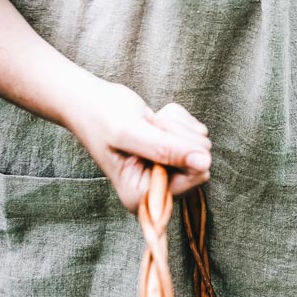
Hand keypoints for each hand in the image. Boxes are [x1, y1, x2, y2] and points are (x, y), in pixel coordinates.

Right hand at [65, 78, 211, 212]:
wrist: (90, 101)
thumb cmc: (101, 117)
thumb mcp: (129, 132)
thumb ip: (165, 150)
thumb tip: (205, 162)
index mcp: (142, 195)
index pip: (195, 179)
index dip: (185, 153)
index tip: (158, 137)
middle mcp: (159, 187)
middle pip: (201, 160)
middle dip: (177, 136)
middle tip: (149, 127)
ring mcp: (169, 169)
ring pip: (201, 143)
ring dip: (176, 125)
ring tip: (149, 124)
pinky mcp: (176, 150)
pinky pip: (197, 131)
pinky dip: (178, 118)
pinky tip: (154, 120)